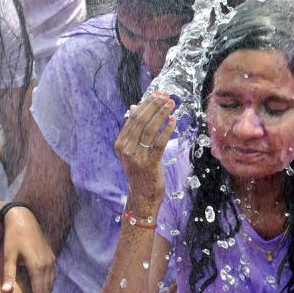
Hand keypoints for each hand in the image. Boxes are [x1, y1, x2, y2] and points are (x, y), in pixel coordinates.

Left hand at [0, 206, 54, 292]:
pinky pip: (52, 276)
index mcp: (37, 267)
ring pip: (51, 284)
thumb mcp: (7, 255)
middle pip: (47, 291)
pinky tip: (39, 288)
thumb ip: (8, 274)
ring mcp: (51, 261)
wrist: (24, 218)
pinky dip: (47, 285)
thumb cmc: (13, 236)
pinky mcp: (51, 257)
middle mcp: (48, 266)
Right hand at [115, 93, 175, 213]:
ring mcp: (137, 157)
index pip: (133, 118)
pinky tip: (173, 121)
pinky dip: (166, 130)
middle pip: (141, 121)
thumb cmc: (139, 172)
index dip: (146, 104)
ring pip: (150, 130)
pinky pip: (159, 143)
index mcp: (120, 144)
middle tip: (166, 96)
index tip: (157, 95)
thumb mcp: (132, 150)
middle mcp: (126, 149)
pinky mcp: (150, 164)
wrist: (141, 196)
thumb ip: (133, 130)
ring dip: (162, 114)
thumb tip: (134, 107)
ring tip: (171, 104)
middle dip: (154, 106)